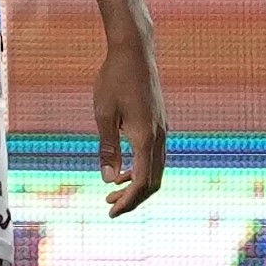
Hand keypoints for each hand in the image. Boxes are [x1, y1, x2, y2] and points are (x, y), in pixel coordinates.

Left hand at [89, 32, 165, 215]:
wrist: (135, 54)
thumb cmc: (114, 81)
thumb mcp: (103, 114)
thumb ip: (107, 147)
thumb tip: (108, 179)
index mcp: (145, 137)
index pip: (143, 180)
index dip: (128, 200)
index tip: (111, 212)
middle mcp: (159, 137)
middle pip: (153, 180)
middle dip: (133, 198)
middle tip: (109, 207)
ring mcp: (162, 131)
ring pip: (155, 169)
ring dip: (136, 184)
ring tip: (111, 192)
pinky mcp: (158, 125)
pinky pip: (154, 156)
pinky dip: (140, 169)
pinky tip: (122, 171)